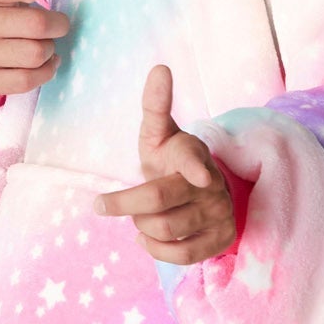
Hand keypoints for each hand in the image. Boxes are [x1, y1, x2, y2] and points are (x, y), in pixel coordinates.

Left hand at [92, 64, 237, 264]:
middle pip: (159, 201)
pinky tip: (147, 238)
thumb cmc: (170, 160)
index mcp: (191, 152)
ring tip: (136, 218)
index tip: (199, 177)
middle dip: (124, 204)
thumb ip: (155, 105)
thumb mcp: (158, 133)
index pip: (192, 157)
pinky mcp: (221, 238)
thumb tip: (159, 68)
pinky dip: (156, 249)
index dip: (195, 166)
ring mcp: (219, 212)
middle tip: (103, 204)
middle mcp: (211, 183)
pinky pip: (183, 255)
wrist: (202, 192)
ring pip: (167, 229)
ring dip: (140, 226)